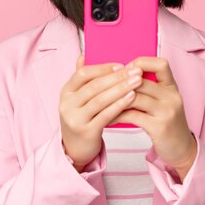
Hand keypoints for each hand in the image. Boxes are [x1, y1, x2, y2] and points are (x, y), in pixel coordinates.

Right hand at [59, 55, 143, 171]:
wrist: (75, 148)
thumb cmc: (82, 117)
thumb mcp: (77, 98)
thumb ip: (81, 79)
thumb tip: (83, 56)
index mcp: (66, 92)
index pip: (82, 74)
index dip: (102, 68)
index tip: (121, 65)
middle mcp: (67, 105)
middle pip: (94, 86)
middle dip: (117, 77)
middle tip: (136, 71)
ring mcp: (75, 119)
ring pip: (101, 100)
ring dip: (121, 89)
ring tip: (138, 81)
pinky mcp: (86, 132)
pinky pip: (105, 115)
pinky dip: (120, 105)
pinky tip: (132, 97)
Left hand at [110, 57, 196, 180]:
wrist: (182, 148)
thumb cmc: (168, 122)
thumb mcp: (164, 101)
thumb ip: (150, 89)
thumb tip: (122, 75)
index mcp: (172, 87)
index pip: (161, 64)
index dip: (142, 62)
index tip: (125, 70)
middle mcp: (172, 97)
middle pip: (141, 81)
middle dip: (119, 82)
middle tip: (102, 86)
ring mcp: (166, 112)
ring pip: (134, 97)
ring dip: (114, 99)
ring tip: (100, 102)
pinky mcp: (159, 127)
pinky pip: (132, 115)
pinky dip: (116, 115)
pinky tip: (108, 118)